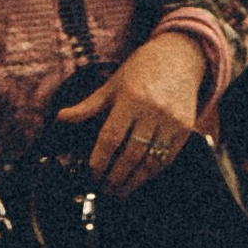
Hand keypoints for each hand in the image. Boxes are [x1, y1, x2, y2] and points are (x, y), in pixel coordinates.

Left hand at [54, 31, 206, 191]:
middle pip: (131, 154)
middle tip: (104, 188)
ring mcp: (172, 121)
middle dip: (115, 177)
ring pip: (150, 161)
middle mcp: (153, 111)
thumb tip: (61, 118)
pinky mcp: (186, 128)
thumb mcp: (113, 84)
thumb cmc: (142, 69)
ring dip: (133, 180)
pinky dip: (152, 172)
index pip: (111, 137)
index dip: (100, 160)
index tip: (92, 174)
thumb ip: (88, 106)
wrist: (180, 57)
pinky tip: (140, 178)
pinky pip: (167, 158)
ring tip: (119, 190)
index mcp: (131, 98)